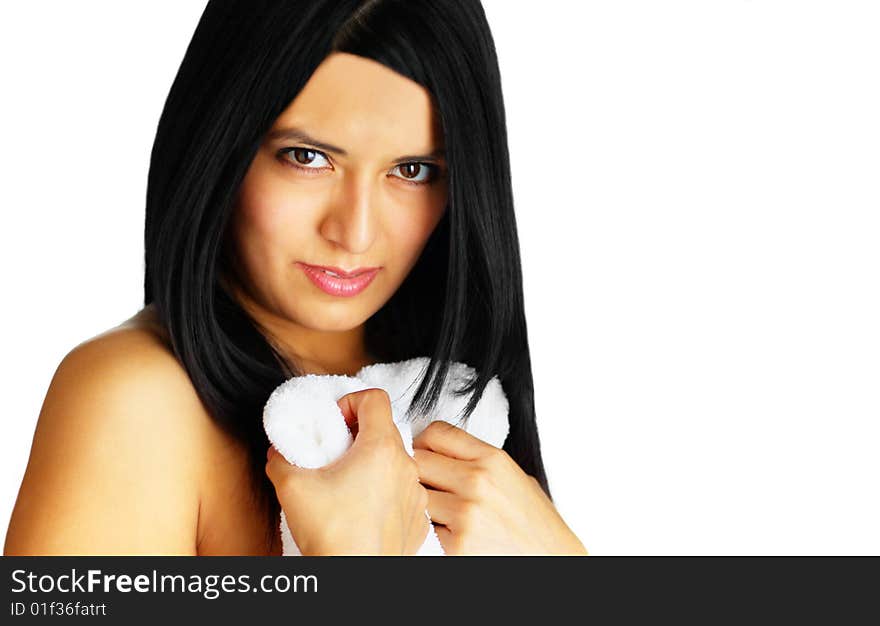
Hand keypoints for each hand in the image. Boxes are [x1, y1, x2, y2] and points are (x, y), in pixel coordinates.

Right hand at [265, 388, 430, 555]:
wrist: (355, 579)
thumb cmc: (333, 535)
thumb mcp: (291, 486)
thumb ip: (281, 457)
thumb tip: (280, 449)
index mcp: (380, 449)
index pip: (375, 398)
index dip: (350, 401)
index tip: (335, 422)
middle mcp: (405, 466)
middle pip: (386, 428)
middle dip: (358, 433)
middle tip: (335, 453)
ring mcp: (415, 493)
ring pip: (395, 461)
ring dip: (372, 464)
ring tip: (346, 484)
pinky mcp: (417, 517)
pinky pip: (402, 491)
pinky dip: (384, 491)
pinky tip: (362, 509)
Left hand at [412, 421, 587, 555]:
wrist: (551, 557)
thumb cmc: (534, 521)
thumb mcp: (513, 475)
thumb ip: (476, 460)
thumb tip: (439, 451)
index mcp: (492, 459)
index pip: (437, 433)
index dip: (425, 442)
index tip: (426, 451)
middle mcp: (478, 481)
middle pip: (419, 460)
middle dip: (421, 471)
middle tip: (432, 484)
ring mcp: (466, 513)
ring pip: (418, 496)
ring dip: (426, 503)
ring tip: (446, 511)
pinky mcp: (457, 544)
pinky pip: (426, 528)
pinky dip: (434, 531)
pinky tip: (453, 532)